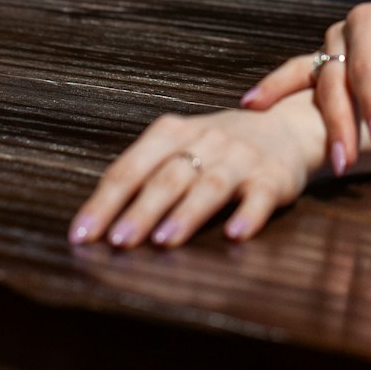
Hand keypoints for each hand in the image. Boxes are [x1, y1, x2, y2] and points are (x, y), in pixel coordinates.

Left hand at [67, 90, 327, 247]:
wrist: (289, 127)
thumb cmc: (220, 146)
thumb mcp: (181, 144)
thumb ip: (145, 173)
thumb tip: (96, 221)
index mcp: (175, 132)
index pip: (132, 167)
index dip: (106, 201)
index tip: (82, 234)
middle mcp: (208, 140)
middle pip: (169, 176)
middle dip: (141, 210)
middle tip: (118, 242)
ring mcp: (242, 158)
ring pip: (210, 185)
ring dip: (186, 213)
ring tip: (164, 240)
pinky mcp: (274, 177)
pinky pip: (261, 196)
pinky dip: (249, 215)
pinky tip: (236, 234)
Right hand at [242, 0, 370, 170]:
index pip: (366, 68)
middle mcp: (344, 31)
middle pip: (334, 80)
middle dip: (338, 123)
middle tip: (343, 163)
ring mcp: (329, 46)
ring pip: (311, 79)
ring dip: (298, 110)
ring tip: (281, 143)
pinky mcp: (324, 60)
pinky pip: (297, 75)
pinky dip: (275, 89)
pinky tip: (252, 106)